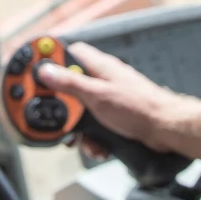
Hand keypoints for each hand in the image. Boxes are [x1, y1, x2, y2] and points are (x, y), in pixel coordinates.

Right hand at [37, 43, 188, 152]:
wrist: (167, 128)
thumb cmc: (138, 107)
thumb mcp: (97, 95)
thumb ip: (70, 82)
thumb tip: (46, 70)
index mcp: (99, 66)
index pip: (69, 52)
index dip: (50, 58)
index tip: (33, 67)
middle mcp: (103, 79)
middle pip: (71, 85)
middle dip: (63, 106)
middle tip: (57, 119)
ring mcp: (110, 97)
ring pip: (82, 110)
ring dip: (79, 128)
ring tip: (83, 141)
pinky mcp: (115, 115)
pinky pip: (95, 124)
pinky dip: (94, 137)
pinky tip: (99, 147)